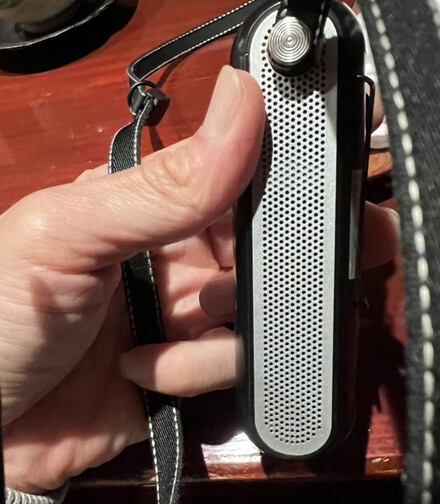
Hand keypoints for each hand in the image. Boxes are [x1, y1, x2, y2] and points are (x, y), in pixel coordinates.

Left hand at [0, 66, 396, 495]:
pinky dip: (195, 372)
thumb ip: (162, 187)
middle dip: (276, 268)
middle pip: (266, 248)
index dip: (279, 182)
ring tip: (155, 343)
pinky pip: (236, 364)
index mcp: (153, 204)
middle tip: (236, 289)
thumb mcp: (70, 235)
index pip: (238, 177)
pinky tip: (142, 371)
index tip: (315, 196)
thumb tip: (243, 102)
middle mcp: (180, 255)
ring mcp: (191, 314)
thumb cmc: (3, 315)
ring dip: (217, 335)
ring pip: (262, 312)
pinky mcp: (196, 371)